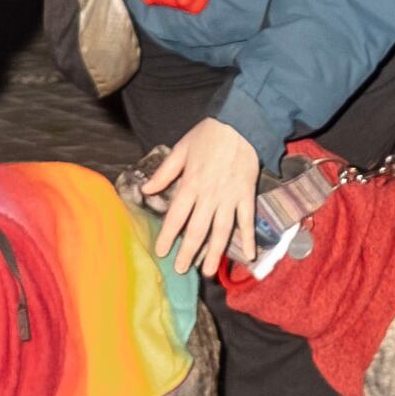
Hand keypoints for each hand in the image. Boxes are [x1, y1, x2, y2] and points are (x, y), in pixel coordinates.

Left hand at [139, 117, 263, 278]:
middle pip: (197, 230)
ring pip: (221, 231)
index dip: (167, 236)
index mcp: (191, 184)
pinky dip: (248, 238)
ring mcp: (230, 198)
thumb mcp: (181, 149)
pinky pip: (247, 221)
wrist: (240, 123)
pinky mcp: (246, 195)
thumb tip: (145, 190)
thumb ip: (164, 172)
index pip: (176, 216)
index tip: (161, 252)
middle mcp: (210, 196)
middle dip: (188, 252)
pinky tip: (248, 255)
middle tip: (181, 270)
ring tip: (207, 271)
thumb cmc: (208, 135)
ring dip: (214, 253)